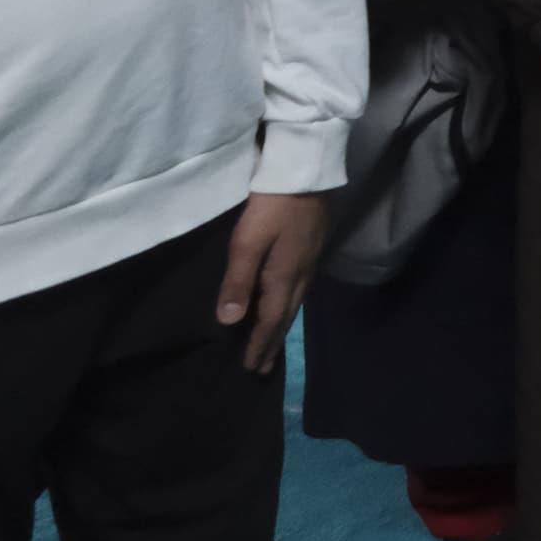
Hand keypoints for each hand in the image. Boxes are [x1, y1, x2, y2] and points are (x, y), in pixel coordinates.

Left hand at [215, 191, 327, 372]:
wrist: (305, 172)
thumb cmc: (272, 207)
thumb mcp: (248, 243)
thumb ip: (239, 281)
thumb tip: (230, 322)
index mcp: (284, 278)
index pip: (270, 320)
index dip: (260, 344)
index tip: (251, 368)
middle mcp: (301, 275)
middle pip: (286, 317)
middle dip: (273, 342)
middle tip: (264, 367)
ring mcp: (309, 260)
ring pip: (295, 303)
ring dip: (282, 326)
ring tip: (273, 342)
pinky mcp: (311, 247)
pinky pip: (300, 289)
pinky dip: (289, 306)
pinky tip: (286, 302)